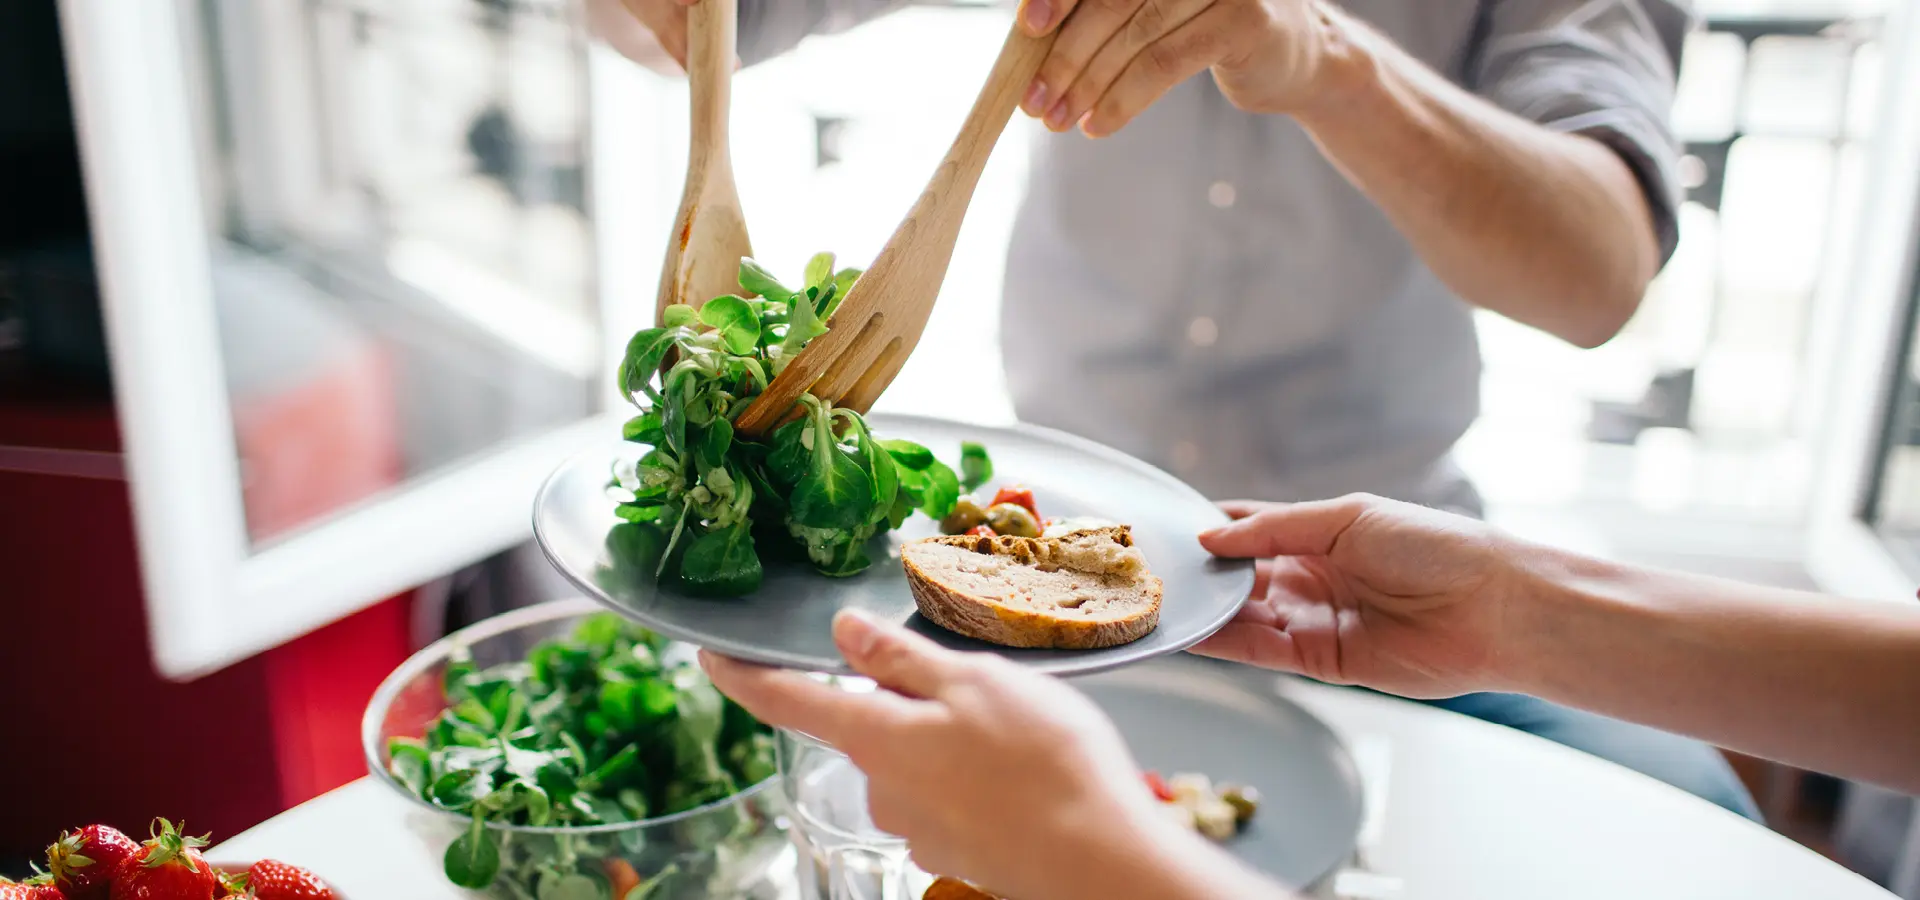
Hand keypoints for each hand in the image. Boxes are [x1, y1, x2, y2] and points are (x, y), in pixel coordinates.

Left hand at [701, 611, 1214, 899]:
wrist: (1101, 861)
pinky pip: (953, 799)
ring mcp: (919, 830)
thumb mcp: (973, 681)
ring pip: (917, 764)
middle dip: (907, 702)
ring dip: (951, 742)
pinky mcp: (957, 853)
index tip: (708, 655)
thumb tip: (842, 632)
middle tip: (976, 681)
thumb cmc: (1044, 762)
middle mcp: (883, 791)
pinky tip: (1027, 773)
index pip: (786, 702)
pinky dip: (979, 780)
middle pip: (870, 728)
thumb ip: (900, 659)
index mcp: (876, 738)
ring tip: (1021, 731)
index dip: (741, 676)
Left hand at [1016, 0, 1353, 136]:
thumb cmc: (1207, 27)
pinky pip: (1165, 64)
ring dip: (1087, 84)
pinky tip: (1098, 125)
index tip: (1027, 28)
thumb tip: (1030, 30)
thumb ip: (1105, 7)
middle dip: (1064, 54)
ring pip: (1134, 35)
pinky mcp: (1244, 20)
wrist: (1296, 56)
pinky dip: (1123, 99)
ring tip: (1058, 120)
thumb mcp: (1154, 6)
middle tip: (1034, 99)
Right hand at [1193, 494, 1533, 698]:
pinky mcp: (1322, 662)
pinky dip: (1226, 643)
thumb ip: (1274, 530)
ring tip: (1159, 603)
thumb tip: (1210, 537)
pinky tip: (1192, 632)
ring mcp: (1314, 620)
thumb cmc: (1434, 547)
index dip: (1209, 529)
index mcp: (1320, 533)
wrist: (1493, 608)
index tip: (1164, 529)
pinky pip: (1262, 651)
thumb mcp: (1348, 519)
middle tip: (1149, 571)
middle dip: (1199, 574)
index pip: (1249, 527)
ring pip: (1243, 615)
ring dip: (1205, 611)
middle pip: (1239, 576)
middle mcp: (1311, 577)